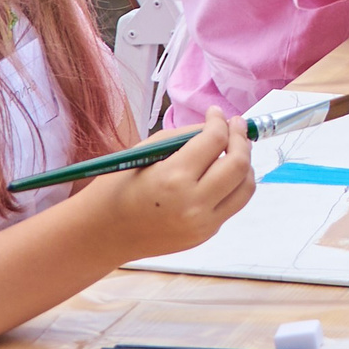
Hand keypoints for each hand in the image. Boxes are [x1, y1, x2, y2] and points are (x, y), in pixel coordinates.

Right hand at [88, 110, 254, 258]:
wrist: (103, 234)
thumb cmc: (118, 188)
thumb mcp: (147, 151)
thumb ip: (186, 137)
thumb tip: (217, 126)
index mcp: (173, 178)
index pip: (215, 140)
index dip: (220, 121)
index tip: (217, 113)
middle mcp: (193, 204)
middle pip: (239, 164)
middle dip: (242, 139)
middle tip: (235, 126)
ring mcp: (202, 224)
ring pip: (245, 187)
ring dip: (245, 163)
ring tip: (234, 149)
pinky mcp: (205, 235)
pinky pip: (232, 204)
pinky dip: (232, 185)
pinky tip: (221, 173)